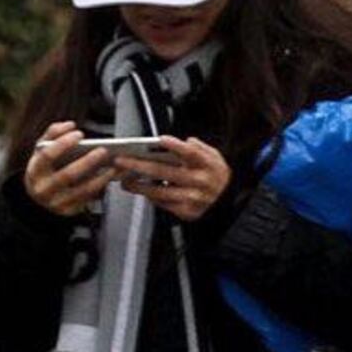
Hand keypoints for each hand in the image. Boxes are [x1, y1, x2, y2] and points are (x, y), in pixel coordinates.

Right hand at [24, 122, 121, 217]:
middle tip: (103, 150)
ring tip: (113, 165)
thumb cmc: (45, 168)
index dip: (63, 143)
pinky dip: (101, 187)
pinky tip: (109, 176)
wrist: (39, 197)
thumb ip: (52, 134)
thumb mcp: (41, 150)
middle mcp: (43, 189)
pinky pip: (88, 199)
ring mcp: (56, 202)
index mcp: (34, 171)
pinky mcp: (68, 211)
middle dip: (87, 161)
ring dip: (100, 177)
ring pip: (82, 190)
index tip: (79, 133)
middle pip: (67, 175)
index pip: (47, 155)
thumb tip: (70, 125)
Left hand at [112, 134, 234, 222]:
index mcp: (207, 165)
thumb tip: (186, 141)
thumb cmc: (218, 179)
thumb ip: (201, 148)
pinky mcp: (186, 212)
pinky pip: (164, 204)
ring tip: (124, 181)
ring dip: (138, 186)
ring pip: (158, 191)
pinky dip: (150, 197)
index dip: (175, 146)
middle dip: (138, 165)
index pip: (190, 153)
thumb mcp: (216, 159)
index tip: (160, 140)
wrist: (229, 206)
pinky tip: (141, 191)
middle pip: (164, 172)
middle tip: (121, 161)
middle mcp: (199, 181)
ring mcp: (191, 198)